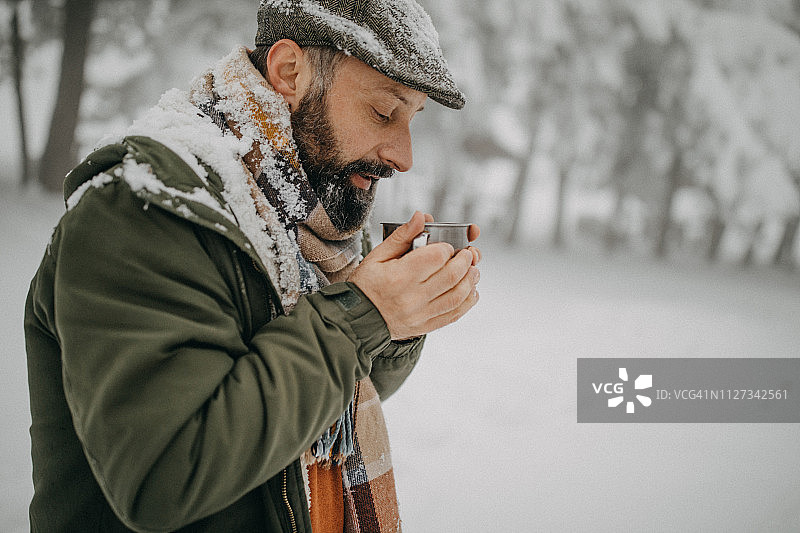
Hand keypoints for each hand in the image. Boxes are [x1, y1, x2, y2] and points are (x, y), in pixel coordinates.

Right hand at [349, 212, 480, 339]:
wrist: (357, 318)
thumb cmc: (366, 286)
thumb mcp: (377, 256)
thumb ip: (402, 236)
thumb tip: (421, 217)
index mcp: (399, 276)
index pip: (435, 257)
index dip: (447, 248)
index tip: (447, 246)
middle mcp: (412, 297)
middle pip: (452, 275)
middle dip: (466, 260)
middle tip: (469, 253)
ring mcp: (421, 314)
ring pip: (457, 295)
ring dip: (471, 279)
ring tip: (473, 269)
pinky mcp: (426, 326)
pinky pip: (454, 314)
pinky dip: (467, 301)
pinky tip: (470, 290)